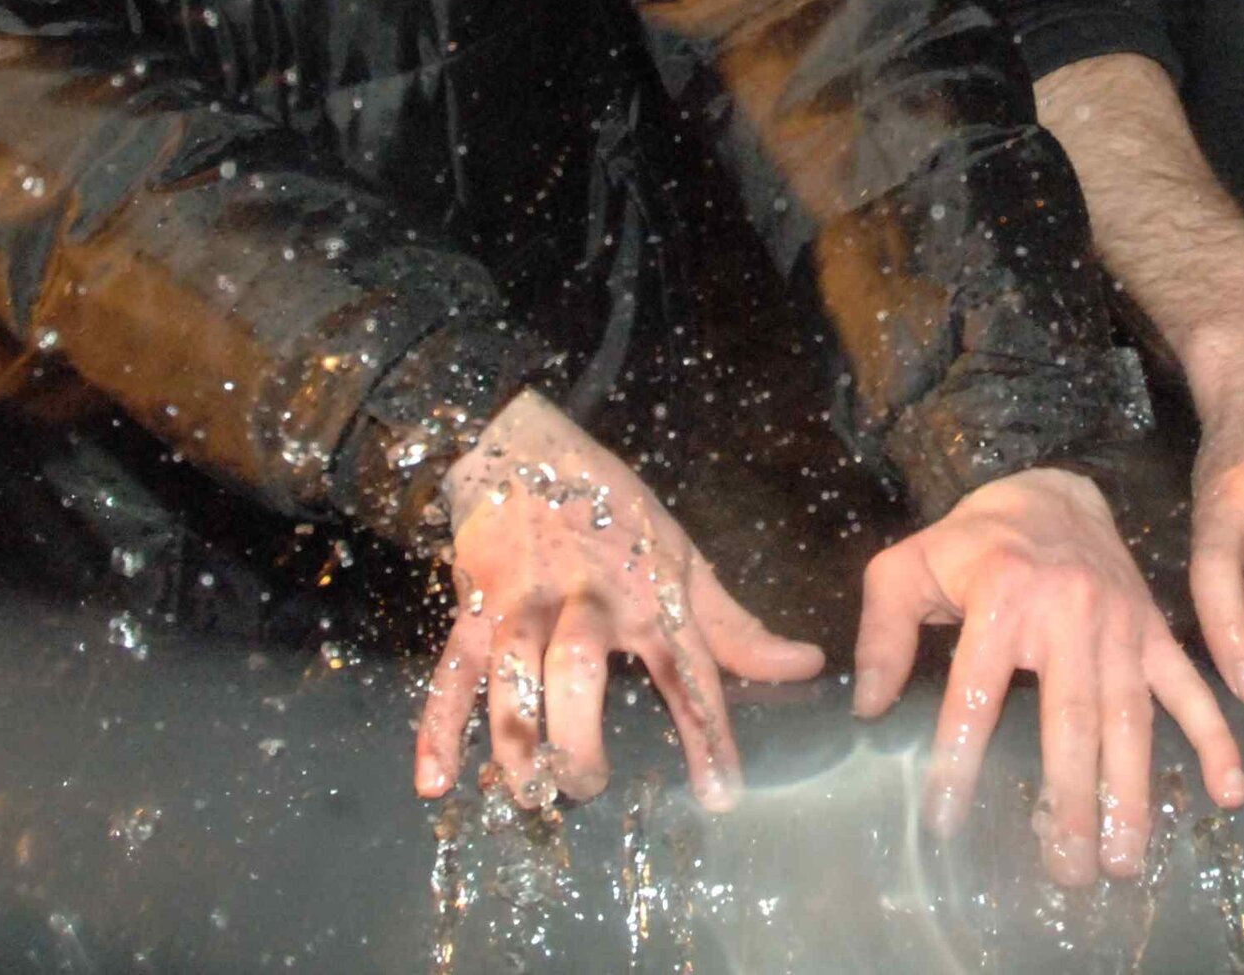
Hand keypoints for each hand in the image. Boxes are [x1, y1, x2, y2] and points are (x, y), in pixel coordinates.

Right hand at [412, 390, 823, 809]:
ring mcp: (524, 604)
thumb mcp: (682, 559)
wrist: (524, 448)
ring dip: (515, 738)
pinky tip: (437, 783)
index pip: (686, 671)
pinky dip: (438, 727)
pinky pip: (452, 671)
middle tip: (588, 785)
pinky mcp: (473, 609)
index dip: (707, 733)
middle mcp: (587, 601)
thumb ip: (735, 627)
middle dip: (579, 737)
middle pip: (578, 671)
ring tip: (528, 791)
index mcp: (649, 594)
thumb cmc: (616, 512)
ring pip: (512, 673)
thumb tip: (806, 666)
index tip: (720, 795)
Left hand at [851, 467, 1243, 887]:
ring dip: (1129, 791)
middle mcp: (1067, 611)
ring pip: (1128, 716)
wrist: (1051, 488)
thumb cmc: (973, 539)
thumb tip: (869, 706)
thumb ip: (883, 632)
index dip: (958, 756)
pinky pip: (1188, 686)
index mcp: (1001, 595)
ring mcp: (1120, 623)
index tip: (945, 820)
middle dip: (1069, 799)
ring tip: (1122, 860)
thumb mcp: (909, 567)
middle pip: (1070, 717)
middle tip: (1064, 869)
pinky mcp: (1153, 629)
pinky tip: (1226, 790)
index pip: (976, 689)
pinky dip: (1213, 738)